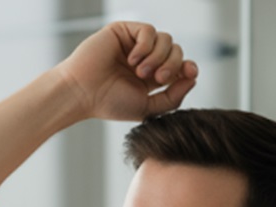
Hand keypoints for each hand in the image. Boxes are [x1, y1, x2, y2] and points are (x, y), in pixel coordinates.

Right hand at [55, 21, 198, 121]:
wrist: (83, 94)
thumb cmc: (109, 103)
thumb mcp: (147, 107)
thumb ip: (172, 98)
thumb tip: (193, 79)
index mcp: (151, 77)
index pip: (179, 65)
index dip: (188, 66)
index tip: (190, 72)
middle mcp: (145, 59)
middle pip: (176, 51)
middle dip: (172, 64)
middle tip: (157, 79)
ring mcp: (134, 44)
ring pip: (165, 39)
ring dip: (158, 57)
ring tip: (140, 72)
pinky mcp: (124, 31)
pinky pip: (147, 31)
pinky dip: (145, 46)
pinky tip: (132, 60)